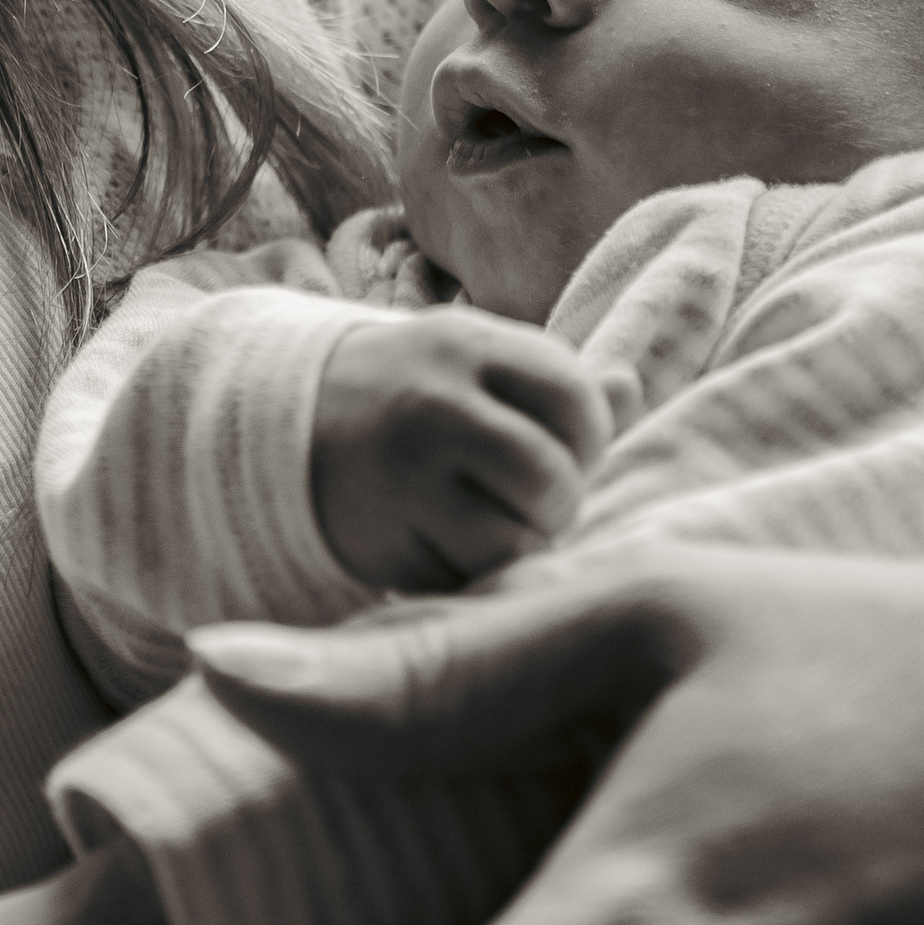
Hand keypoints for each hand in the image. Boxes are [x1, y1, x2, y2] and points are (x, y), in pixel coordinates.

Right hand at [311, 313, 597, 590]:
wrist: (290, 424)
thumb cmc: (416, 395)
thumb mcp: (478, 366)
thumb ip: (558, 384)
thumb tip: (632, 388)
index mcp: (467, 344)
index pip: (574, 397)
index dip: (588, 436)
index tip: (562, 447)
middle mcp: (433, 403)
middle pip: (550, 478)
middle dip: (556, 502)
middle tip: (527, 500)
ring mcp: (403, 476)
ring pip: (514, 541)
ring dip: (519, 546)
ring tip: (490, 524)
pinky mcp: (382, 542)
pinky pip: (466, 580)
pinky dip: (472, 575)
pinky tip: (446, 545)